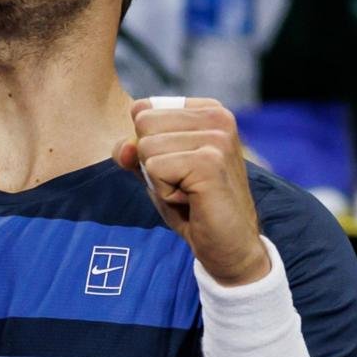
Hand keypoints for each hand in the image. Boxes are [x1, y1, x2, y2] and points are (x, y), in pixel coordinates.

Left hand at [112, 97, 269, 285]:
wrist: (230, 247)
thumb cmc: (193, 206)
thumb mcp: (155, 171)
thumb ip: (132, 151)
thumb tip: (125, 148)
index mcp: (208, 109)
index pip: (142, 110)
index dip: (147, 146)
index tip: (177, 167)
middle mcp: (218, 116)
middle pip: (143, 125)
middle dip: (152, 162)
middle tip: (184, 183)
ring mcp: (217, 137)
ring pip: (146, 147)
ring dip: (159, 180)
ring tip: (189, 192)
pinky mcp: (210, 162)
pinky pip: (154, 168)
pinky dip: (164, 193)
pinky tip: (192, 201)